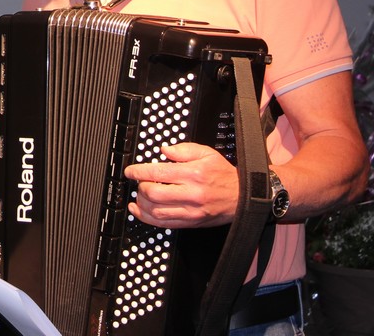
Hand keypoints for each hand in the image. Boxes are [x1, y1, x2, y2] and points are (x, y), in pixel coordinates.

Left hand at [122, 142, 238, 228]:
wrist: (243, 196)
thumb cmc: (223, 175)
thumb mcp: (207, 153)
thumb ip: (184, 149)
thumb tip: (164, 150)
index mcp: (194, 173)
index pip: (159, 172)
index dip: (139, 171)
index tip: (131, 171)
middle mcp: (191, 193)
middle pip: (155, 193)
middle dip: (141, 187)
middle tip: (139, 182)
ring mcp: (191, 210)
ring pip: (157, 211)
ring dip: (142, 203)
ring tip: (139, 195)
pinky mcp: (191, 222)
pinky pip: (164, 224)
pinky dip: (147, 218)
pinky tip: (139, 210)